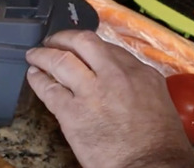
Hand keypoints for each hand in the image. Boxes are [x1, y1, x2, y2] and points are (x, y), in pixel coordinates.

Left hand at [26, 30, 193, 167]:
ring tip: (35, 55)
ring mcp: (92, 92)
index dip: (90, 47)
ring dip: (43, 55)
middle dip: (63, 38)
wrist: (151, 167)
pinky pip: (48, 90)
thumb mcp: (159, 102)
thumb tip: (121, 80)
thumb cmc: (160, 146)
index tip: (81, 48)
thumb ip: (137, 85)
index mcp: (141, 73)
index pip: (109, 47)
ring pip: (60, 60)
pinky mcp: (72, 113)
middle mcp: (115, 76)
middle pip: (83, 42)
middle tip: (53, 40)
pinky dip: (38, 81)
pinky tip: (34, 77)